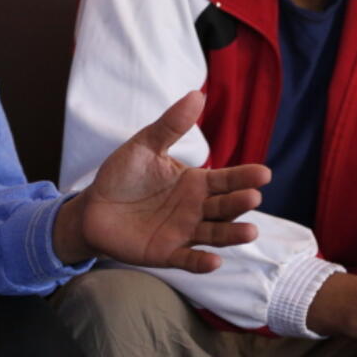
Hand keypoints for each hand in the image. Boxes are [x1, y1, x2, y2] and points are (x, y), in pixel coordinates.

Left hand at [53, 90, 270, 271]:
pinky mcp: (166, 253)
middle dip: (240, 202)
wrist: (92, 207)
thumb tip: (197, 93)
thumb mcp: (145, 145)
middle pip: (224, 207)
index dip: (244, 176)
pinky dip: (202, 262)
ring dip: (232, 234)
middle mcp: (196, 209)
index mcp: (195, 183)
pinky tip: (214, 261)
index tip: (264, 173)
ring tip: (250, 231)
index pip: (226, 179)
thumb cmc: (123, 175)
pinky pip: (188, 259)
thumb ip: (171, 125)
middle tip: (253, 196)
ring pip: (214, 235)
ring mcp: (183, 232)